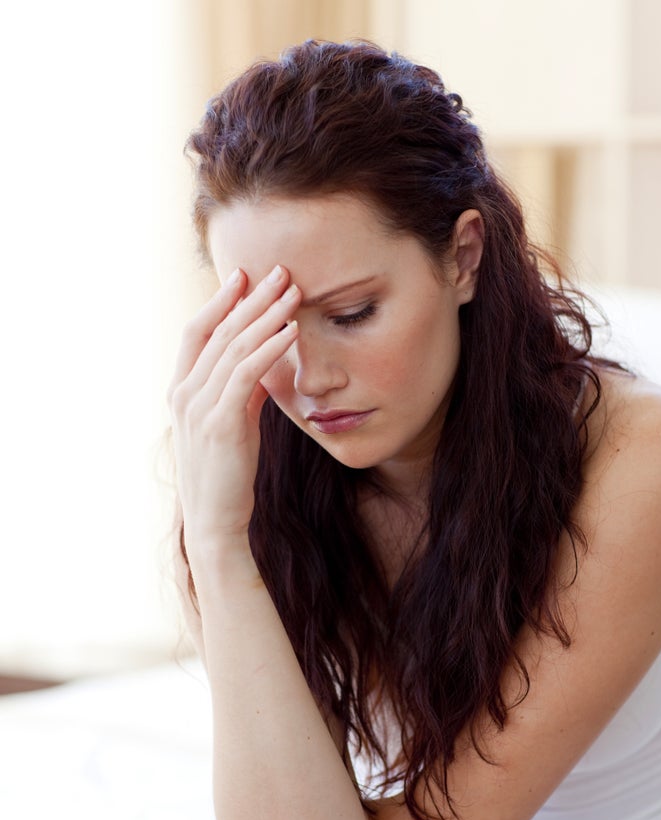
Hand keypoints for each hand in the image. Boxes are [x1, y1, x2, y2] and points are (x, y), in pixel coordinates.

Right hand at [168, 264, 300, 551]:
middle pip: (219, 331)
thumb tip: (262, 368)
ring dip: (267, 315)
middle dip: (251, 298)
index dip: (220, 301)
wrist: (214, 521)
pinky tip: (290, 332)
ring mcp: (199, 408)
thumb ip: (239, 394)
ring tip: (294, 292)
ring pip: (234, 347)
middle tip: (280, 271)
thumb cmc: (225, 476)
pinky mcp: (222, 423)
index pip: (197, 332)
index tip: (245, 276)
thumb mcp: (230, 426)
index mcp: (180, 391)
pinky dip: (270, 348)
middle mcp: (184, 394)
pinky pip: (247, 374)